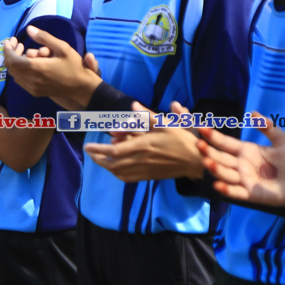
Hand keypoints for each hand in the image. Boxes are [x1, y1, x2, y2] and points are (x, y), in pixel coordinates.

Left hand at [1, 26, 100, 109]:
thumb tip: (29, 29)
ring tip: (24, 51)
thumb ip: (44, 37)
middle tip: (18, 44)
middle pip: (11, 67)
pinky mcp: (35, 92)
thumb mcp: (63, 48)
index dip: (8, 49)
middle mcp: (32, 80)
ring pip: (15, 74)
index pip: (13, 59)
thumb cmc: (74, 66)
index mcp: (37, 68)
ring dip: (16, 62)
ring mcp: (32, 88)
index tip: (10, 40)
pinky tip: (28, 63)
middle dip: (11, 53)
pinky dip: (20, 71)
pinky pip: (21, 81)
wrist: (82, 88)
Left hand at [85, 102, 204, 180]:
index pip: (115, 150)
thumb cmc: (182, 140)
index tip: (87, 146)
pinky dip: (118, 174)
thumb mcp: (166, 123)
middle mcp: (142, 159)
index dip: (99, 149)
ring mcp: (145, 170)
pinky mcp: (150, 176)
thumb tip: (133, 106)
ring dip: (106, 166)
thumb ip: (147, 116)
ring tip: (98, 158)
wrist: (197, 161)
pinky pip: (129, 178)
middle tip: (89, 152)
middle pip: (113, 163)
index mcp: (144, 145)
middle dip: (98, 158)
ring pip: (119, 172)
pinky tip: (114, 169)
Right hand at [197, 112, 284, 206]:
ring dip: (214, 168)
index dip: (213, 136)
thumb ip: (269, 128)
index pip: (225, 142)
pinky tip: (218, 185)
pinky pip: (236, 192)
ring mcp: (244, 180)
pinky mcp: (251, 194)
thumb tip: (253, 113)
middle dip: (208, 151)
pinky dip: (226, 190)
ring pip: (225, 174)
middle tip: (199, 144)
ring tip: (207, 162)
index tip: (201, 128)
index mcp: (246, 150)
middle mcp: (241, 165)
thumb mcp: (282, 140)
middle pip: (220, 157)